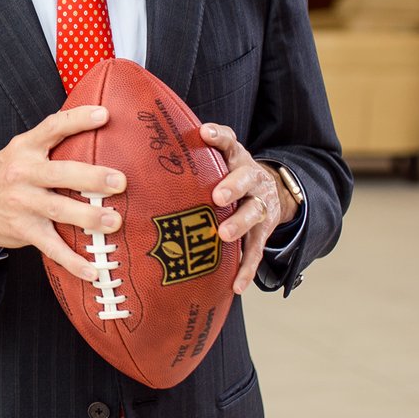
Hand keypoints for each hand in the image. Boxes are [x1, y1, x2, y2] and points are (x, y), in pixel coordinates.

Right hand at [0, 106, 126, 282]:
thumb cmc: (9, 172)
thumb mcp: (22, 149)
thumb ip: (52, 140)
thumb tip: (100, 123)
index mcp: (26, 147)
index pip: (52, 127)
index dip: (78, 119)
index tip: (104, 115)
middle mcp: (23, 173)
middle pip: (60, 173)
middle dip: (92, 178)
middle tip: (120, 181)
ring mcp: (23, 203)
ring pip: (58, 210)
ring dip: (88, 217)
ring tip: (114, 221)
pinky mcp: (24, 230)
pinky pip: (52, 247)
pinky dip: (73, 261)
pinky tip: (94, 270)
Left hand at [201, 123, 298, 294]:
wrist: (274, 191)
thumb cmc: (230, 174)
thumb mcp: (219, 159)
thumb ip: (194, 154)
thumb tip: (144, 147)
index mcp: (236, 158)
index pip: (228, 141)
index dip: (218, 136)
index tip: (204, 133)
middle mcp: (251, 179)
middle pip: (246, 179)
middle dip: (232, 187)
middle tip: (217, 196)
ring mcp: (259, 205)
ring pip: (253, 214)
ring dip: (239, 225)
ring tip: (224, 235)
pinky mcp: (264, 231)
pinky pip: (256, 250)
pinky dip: (247, 268)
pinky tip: (236, 284)